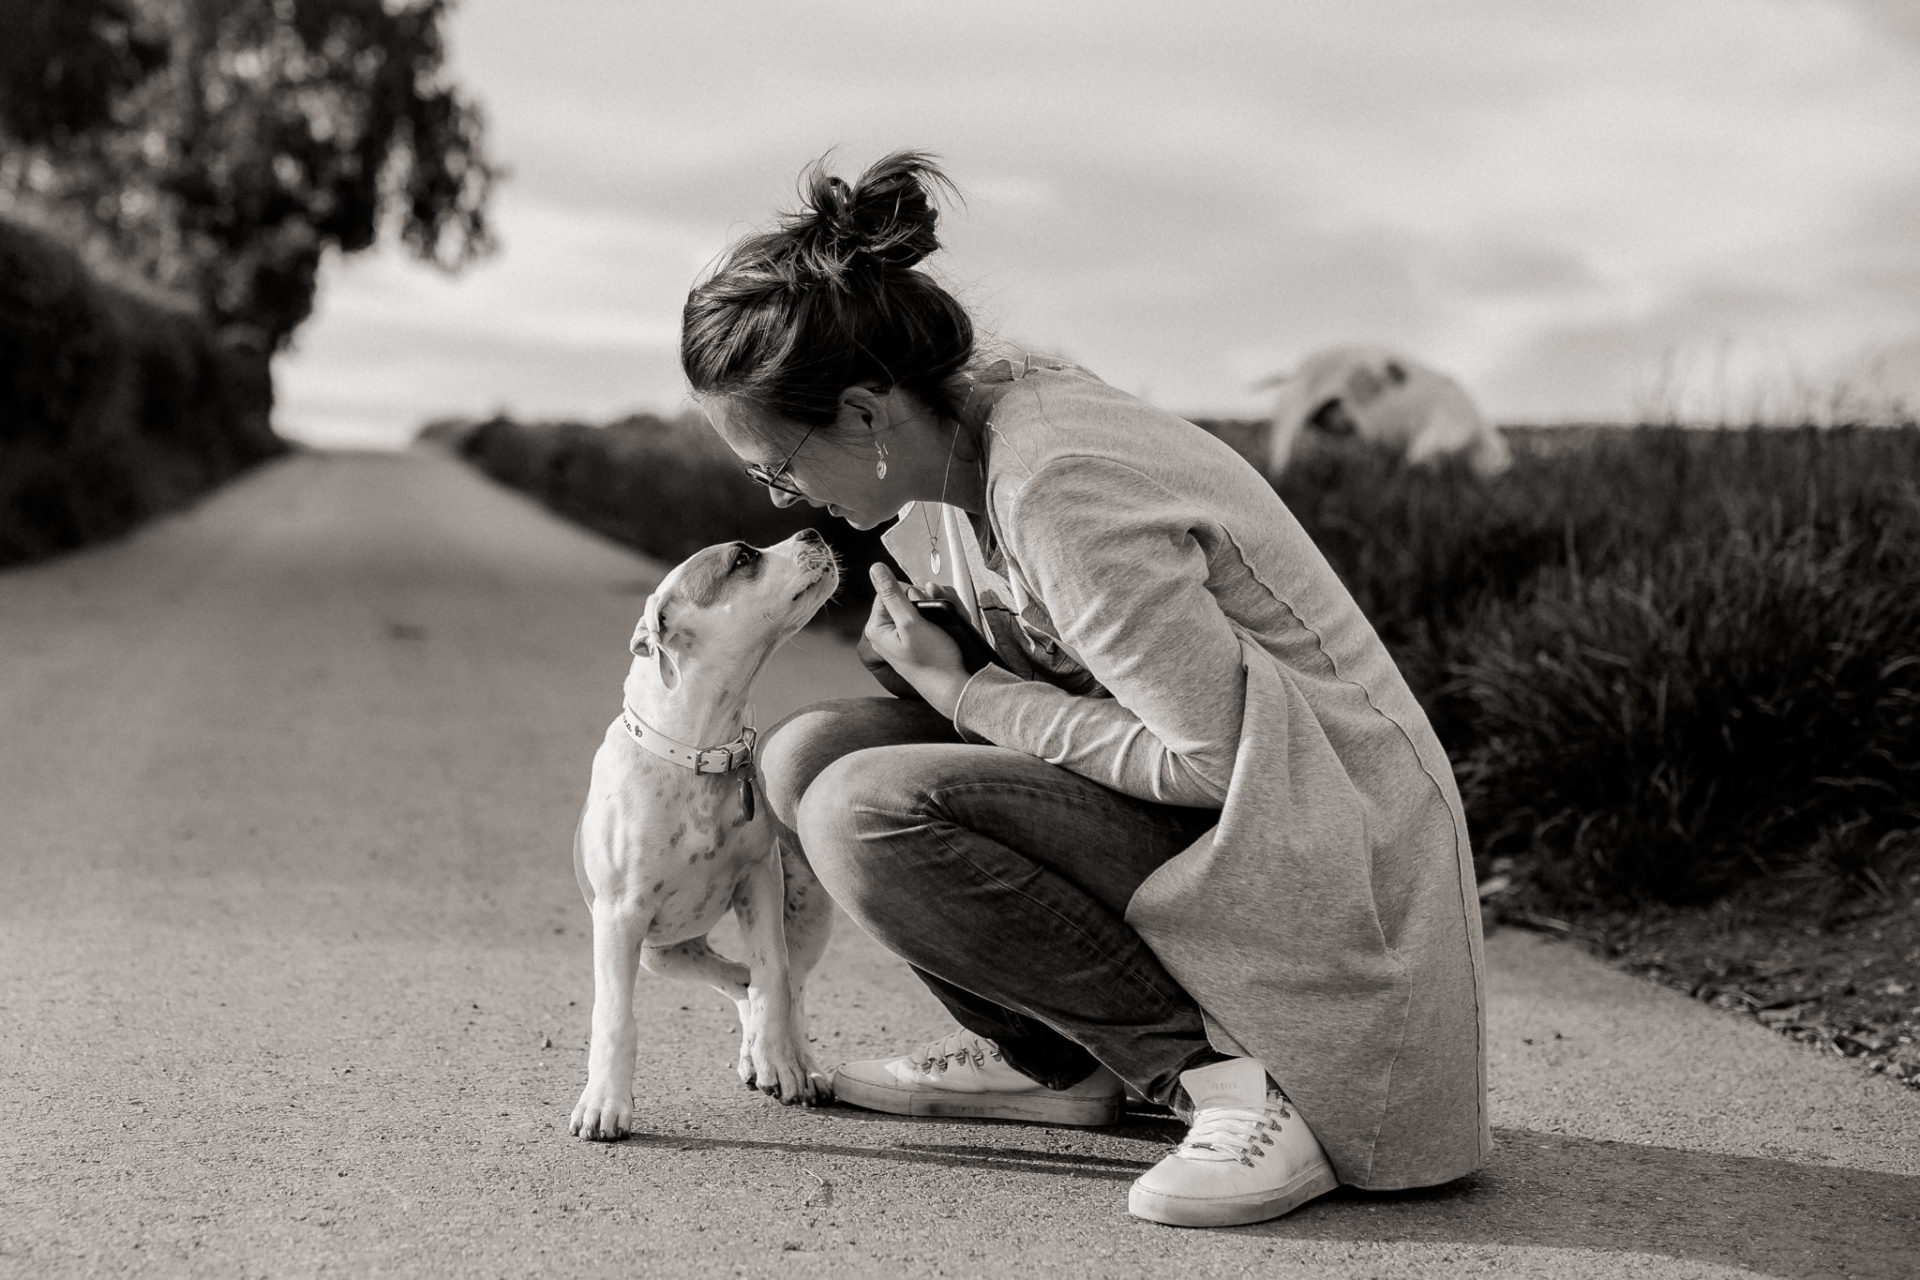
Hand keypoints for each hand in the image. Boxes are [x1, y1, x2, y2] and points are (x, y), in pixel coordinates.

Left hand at [861, 564, 970, 714]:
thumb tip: (875, 569)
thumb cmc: (933, 660)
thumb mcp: (911, 623)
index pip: (888, 590)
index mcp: (877, 628)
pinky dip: (942, 617)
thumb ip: (892, 594)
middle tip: (937, 617)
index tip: (923, 605)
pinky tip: (949, 628)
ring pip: (921, 606)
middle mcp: (888, 632)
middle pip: (905, 597)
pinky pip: (929, 618)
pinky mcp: (919, 640)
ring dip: (937, 608)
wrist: (954, 687)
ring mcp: (904, 636)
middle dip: (926, 601)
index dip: (910, 591)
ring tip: (946, 623)